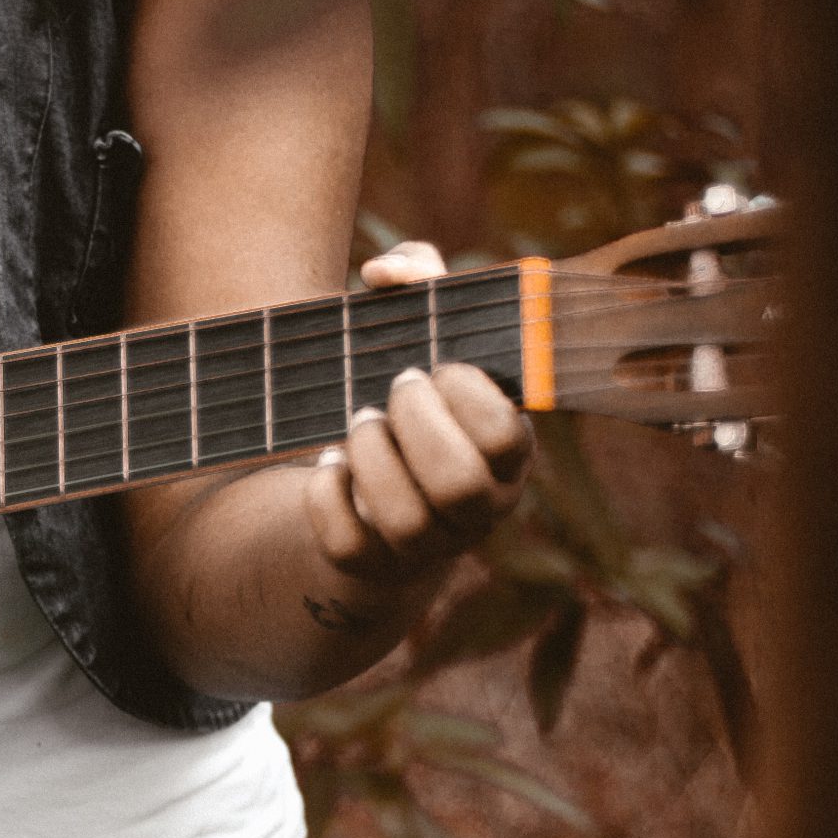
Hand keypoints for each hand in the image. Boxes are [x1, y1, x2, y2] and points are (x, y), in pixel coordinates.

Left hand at [304, 241, 533, 583]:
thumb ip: (420, 280)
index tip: (436, 367)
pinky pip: (347, 546)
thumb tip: (385, 273)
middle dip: (416, 426)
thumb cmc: (414, 397)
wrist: (378, 489)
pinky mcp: (372, 565)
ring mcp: (427, 545)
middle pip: (459, 485)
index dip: (467, 397)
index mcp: (509, 453)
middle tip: (392, 392)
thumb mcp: (424, 333)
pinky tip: (330, 463)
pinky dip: (327, 495)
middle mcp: (478, 508)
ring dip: (371, 459)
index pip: (506, 437)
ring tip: (359, 424)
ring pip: (404, 520)